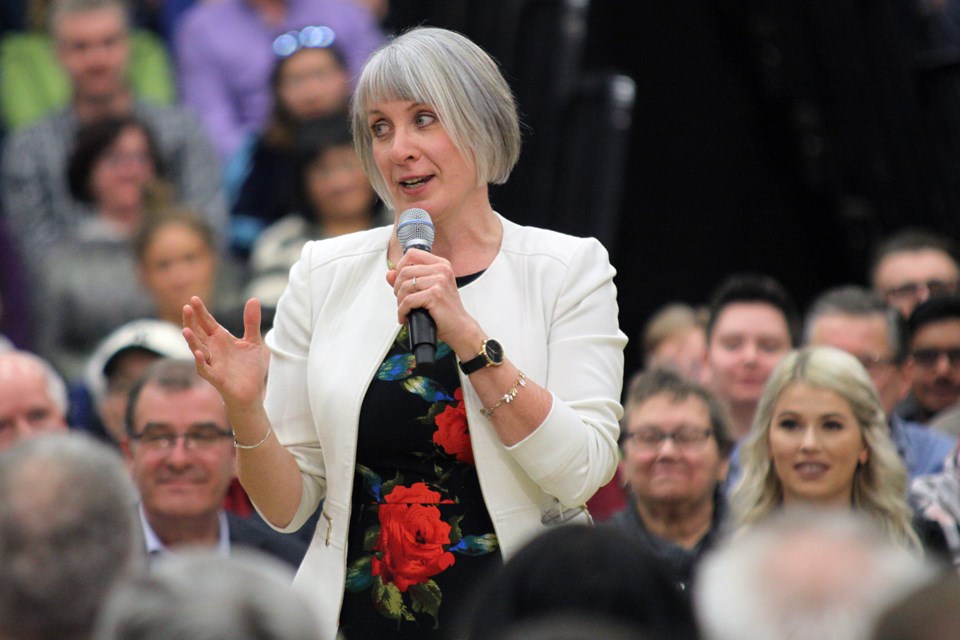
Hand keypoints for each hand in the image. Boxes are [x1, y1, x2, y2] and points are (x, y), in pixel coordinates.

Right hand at [182, 297, 268, 412]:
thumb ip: (251, 322)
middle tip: (186, 308)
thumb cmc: (249, 368)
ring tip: (185, 329)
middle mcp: (213, 350)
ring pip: (197, 350)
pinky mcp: (216, 377)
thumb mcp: (253, 341)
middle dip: (191, 321)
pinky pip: (204, 369)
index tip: (194, 299)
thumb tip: (253, 298)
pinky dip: (199, 362)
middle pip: (198, 333)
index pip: (207, 322)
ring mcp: (212, 363)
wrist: (252, 392)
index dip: (201, 312)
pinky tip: (197, 353)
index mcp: (221, 339)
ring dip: (191, 341)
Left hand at [385, 249, 483, 354]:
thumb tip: (389, 274)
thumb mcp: (426, 290)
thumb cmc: (444, 310)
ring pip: (405, 286)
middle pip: (405, 271)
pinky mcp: (435, 294)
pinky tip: (405, 317)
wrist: (459, 327)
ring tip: (405, 310)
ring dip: (400, 302)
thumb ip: (408, 279)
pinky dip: (402, 311)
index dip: (400, 267)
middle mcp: (442, 270)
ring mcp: (440, 281)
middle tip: (402, 301)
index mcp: (441, 264)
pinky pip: (408, 300)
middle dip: (397, 288)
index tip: (399, 282)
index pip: (412, 254)